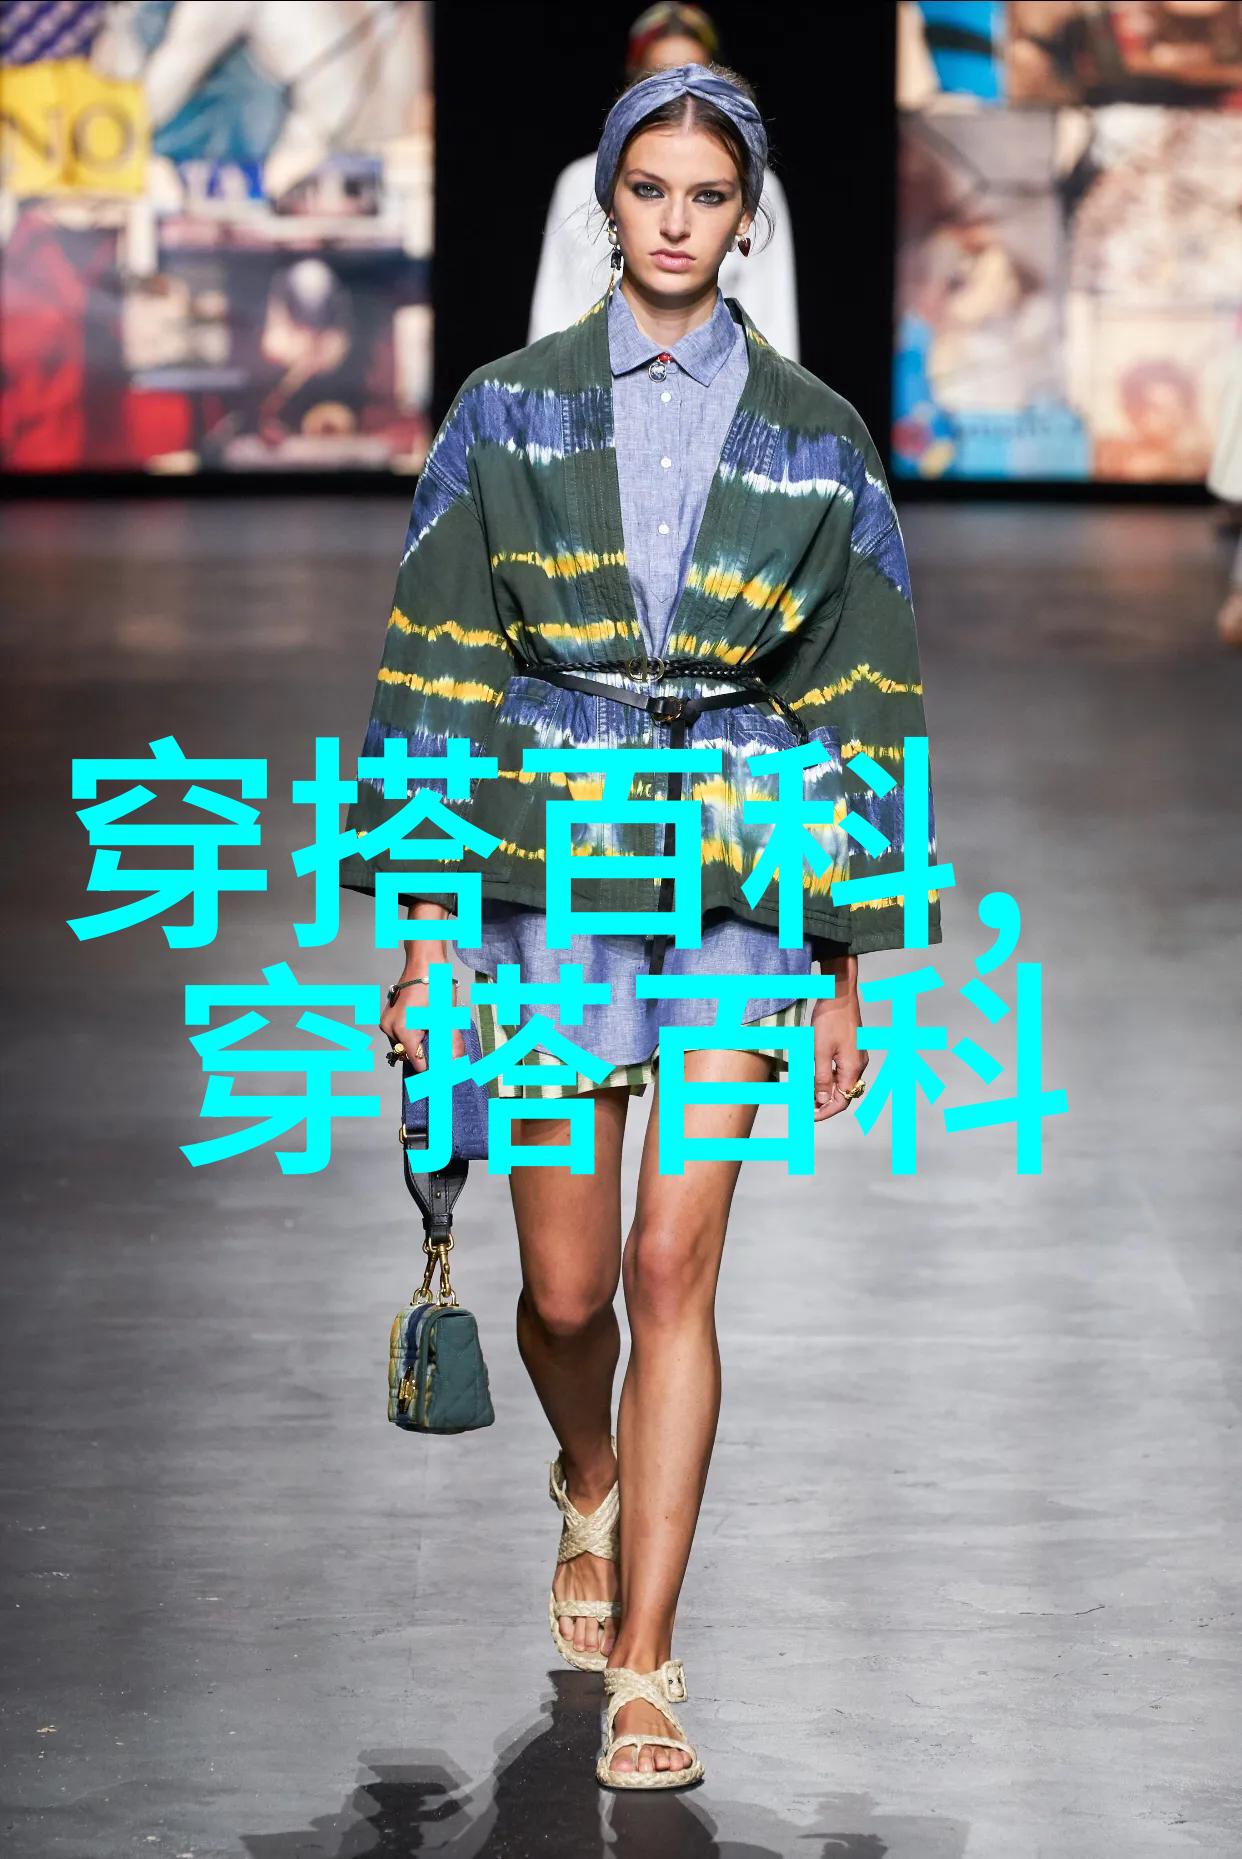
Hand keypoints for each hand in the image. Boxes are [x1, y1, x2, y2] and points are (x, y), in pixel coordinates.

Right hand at [379, 970, 466, 1068]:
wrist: (425, 962)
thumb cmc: (435, 985)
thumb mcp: (447, 1016)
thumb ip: (450, 1043)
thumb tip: (455, 1064)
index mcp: (403, 1030)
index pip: (416, 1062)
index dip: (431, 1069)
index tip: (443, 1074)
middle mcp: (390, 1028)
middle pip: (408, 1055)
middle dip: (426, 1056)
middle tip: (444, 1054)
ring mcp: (387, 1021)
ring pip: (404, 1045)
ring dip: (419, 1046)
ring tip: (436, 1036)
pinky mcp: (390, 1016)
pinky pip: (401, 1035)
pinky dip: (413, 1036)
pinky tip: (427, 1028)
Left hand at [811, 984, 868, 1122]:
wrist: (840, 996)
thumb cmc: (830, 1021)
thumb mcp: (820, 1052)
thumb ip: (822, 1078)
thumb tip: (823, 1101)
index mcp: (853, 1068)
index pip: (843, 1101)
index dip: (826, 1111)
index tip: (811, 1116)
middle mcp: (859, 1066)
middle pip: (844, 1094)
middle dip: (826, 1103)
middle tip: (806, 1107)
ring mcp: (857, 1057)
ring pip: (843, 1083)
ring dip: (827, 1091)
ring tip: (808, 1095)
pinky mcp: (852, 1049)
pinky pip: (843, 1071)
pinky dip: (830, 1078)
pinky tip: (816, 1077)